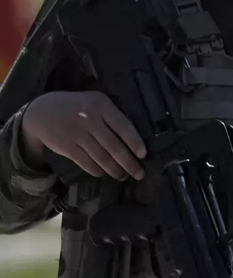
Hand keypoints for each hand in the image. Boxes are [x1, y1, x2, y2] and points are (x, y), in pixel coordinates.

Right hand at [21, 91, 146, 180]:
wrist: (42, 112)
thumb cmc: (77, 107)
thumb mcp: (95, 101)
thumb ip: (112, 115)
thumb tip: (133, 138)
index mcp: (101, 105)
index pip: (123, 126)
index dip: (135, 142)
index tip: (144, 155)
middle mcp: (90, 119)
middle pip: (113, 145)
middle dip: (128, 162)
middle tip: (139, 174)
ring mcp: (77, 134)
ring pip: (101, 156)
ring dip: (114, 169)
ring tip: (123, 176)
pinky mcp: (66, 147)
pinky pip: (85, 162)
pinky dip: (97, 170)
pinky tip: (104, 173)